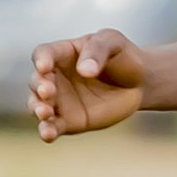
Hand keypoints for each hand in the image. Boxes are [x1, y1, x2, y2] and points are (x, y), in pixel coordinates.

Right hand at [29, 31, 146, 138]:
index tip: (44, 66)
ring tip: (44, 113)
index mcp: (62, 53)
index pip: (43, 54)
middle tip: (48, 91)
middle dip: (39, 87)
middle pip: (37, 81)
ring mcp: (60, 100)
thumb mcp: (113, 42)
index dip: (41, 60)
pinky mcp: (68, 121)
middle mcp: (55, 77)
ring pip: (38, 105)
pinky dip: (47, 131)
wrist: (139, 83)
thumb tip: (84, 71)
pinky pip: (53, 127)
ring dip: (37, 109)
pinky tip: (48, 134)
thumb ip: (97, 50)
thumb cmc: (123, 56)